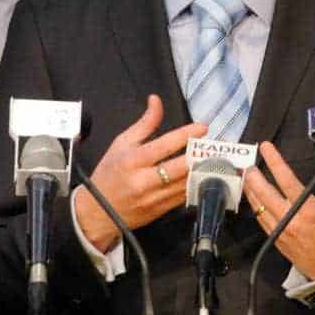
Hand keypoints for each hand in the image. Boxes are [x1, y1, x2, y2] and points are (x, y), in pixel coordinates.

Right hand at [73, 95, 207, 251]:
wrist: (97, 213)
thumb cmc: (108, 175)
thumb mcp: (121, 143)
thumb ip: (144, 123)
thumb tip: (156, 101)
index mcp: (132, 161)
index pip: (164, 145)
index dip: (186, 135)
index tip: (202, 127)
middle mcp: (144, 181)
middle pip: (181, 168)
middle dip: (201, 155)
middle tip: (215, 145)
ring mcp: (154, 198)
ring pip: (187, 183)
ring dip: (204, 171)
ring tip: (218, 158)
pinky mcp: (161, 210)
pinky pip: (185, 196)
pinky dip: (197, 185)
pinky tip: (207, 176)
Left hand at [243, 142, 314, 279]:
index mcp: (307, 208)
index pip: (285, 179)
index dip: (274, 161)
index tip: (266, 148)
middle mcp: (290, 218)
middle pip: (264, 192)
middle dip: (254, 176)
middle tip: (250, 164)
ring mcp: (280, 229)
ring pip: (258, 206)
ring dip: (250, 189)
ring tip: (247, 177)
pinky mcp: (274, 238)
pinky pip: (260, 218)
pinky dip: (255, 205)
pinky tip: (253, 197)